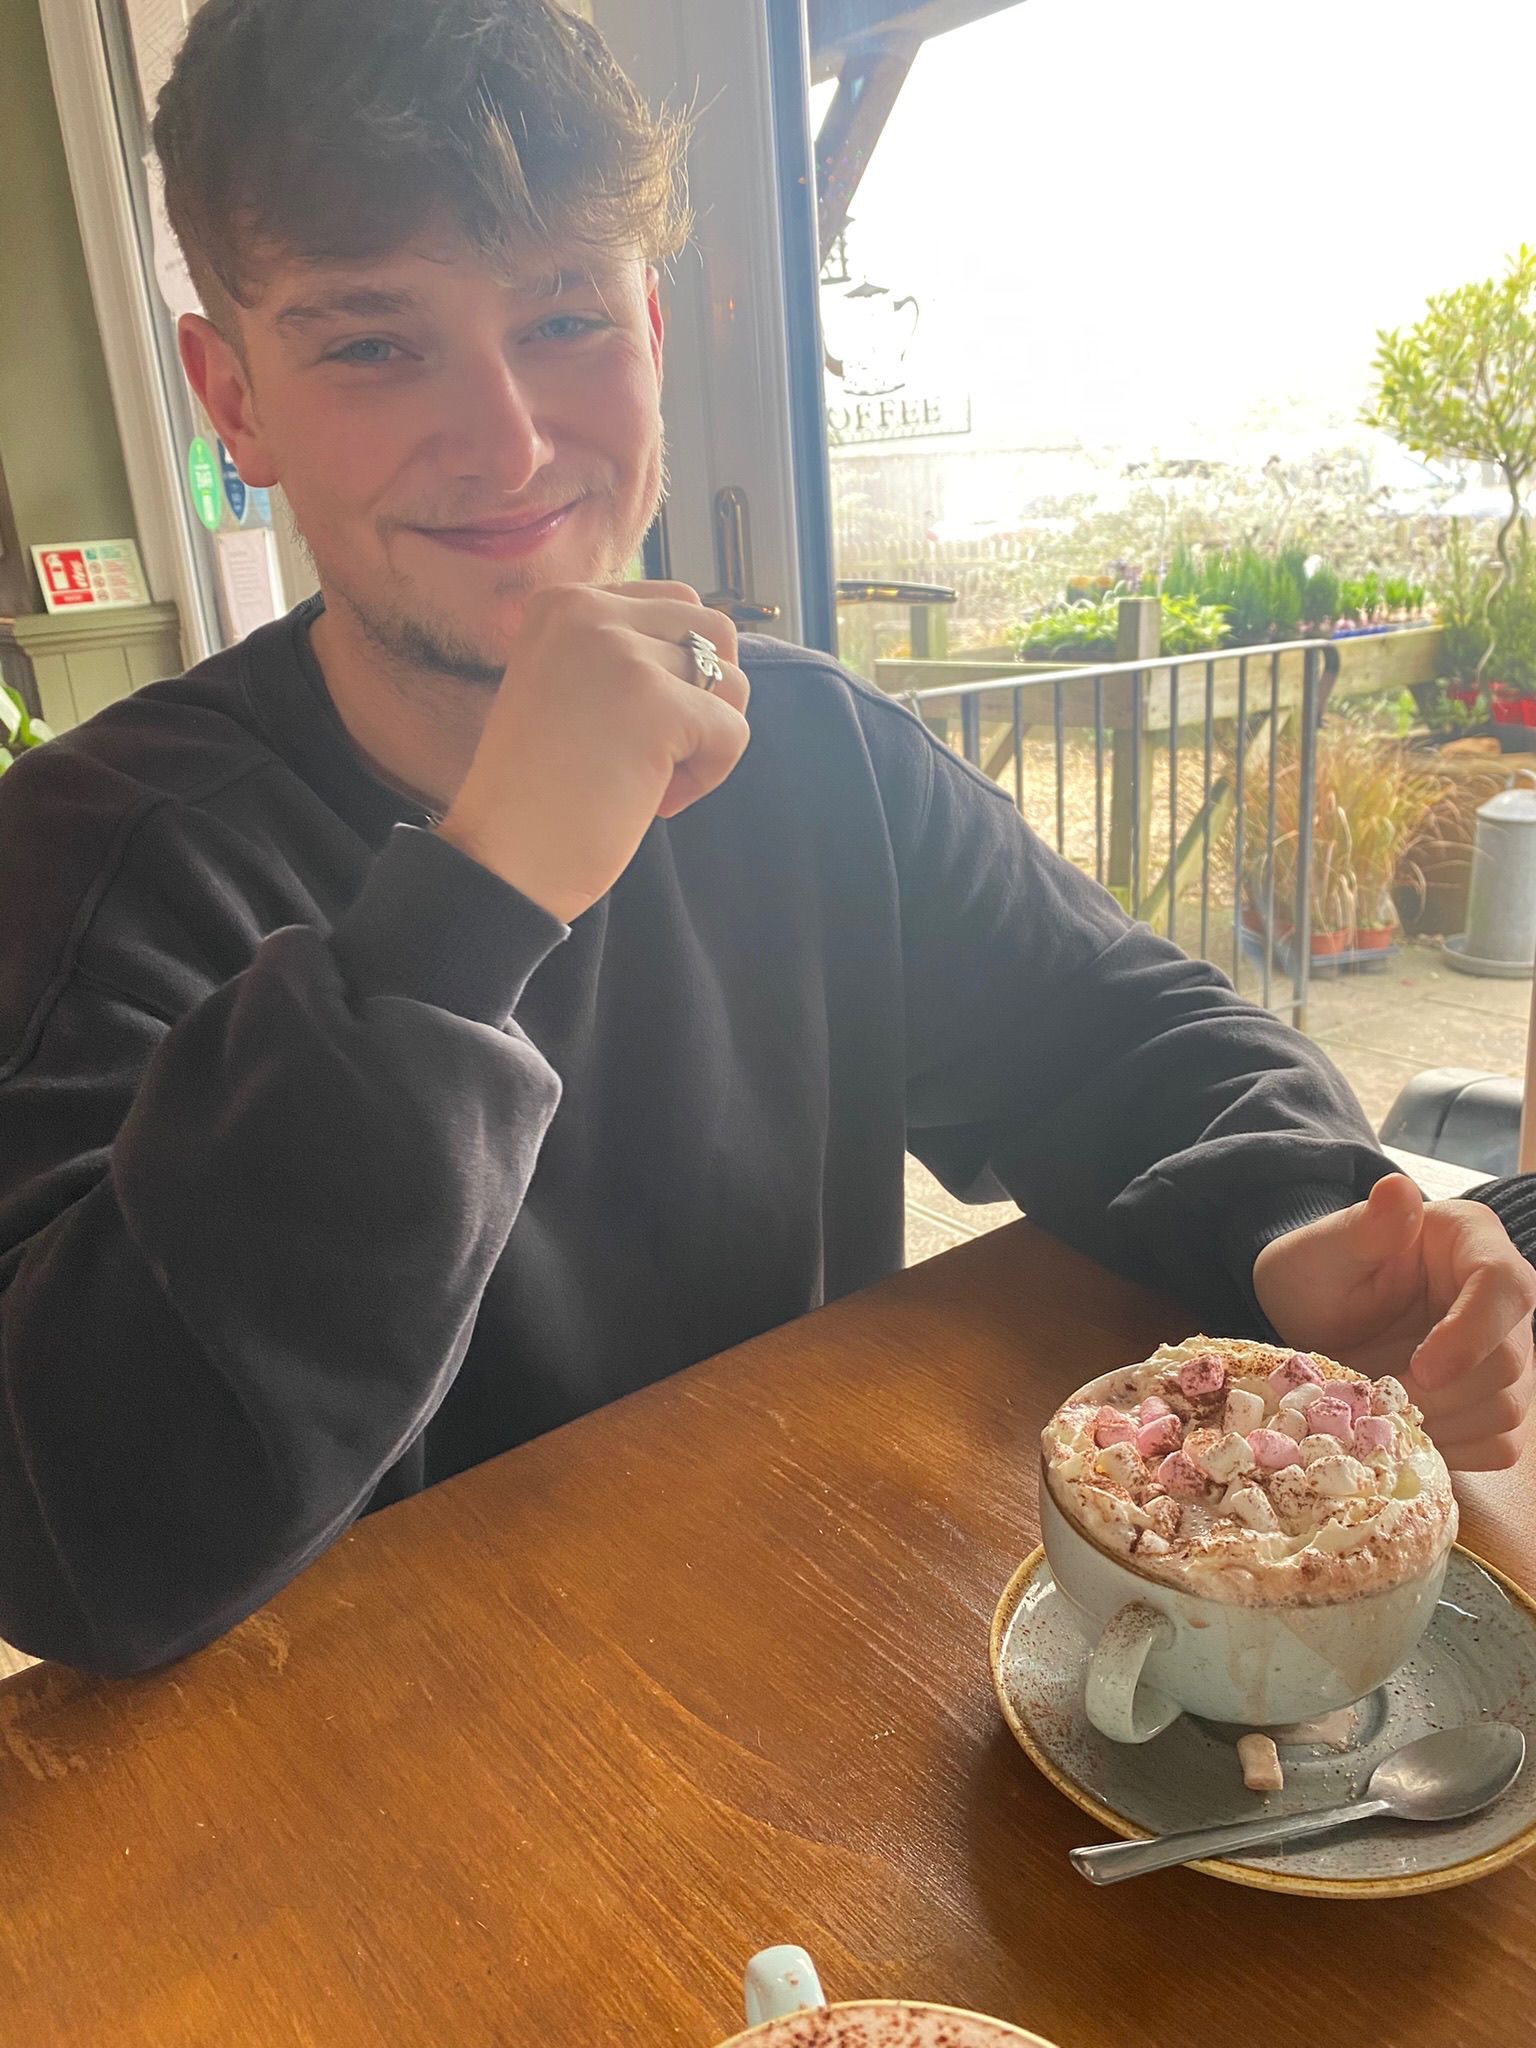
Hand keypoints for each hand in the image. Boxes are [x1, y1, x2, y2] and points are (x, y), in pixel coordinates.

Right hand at [437, 582, 748, 921]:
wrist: (503, 859)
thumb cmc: (540, 790)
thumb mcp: (573, 688)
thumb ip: (626, 653)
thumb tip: (716, 650)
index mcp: (563, 601)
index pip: (675, 603)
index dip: (677, 673)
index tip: (629, 727)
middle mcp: (588, 609)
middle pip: (714, 630)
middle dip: (708, 696)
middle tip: (660, 753)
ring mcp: (620, 652)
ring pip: (731, 681)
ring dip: (706, 740)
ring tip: (652, 780)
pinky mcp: (655, 703)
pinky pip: (733, 731)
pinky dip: (709, 776)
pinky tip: (656, 802)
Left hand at [1252, 1174, 1535, 1469]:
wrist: (1309, 1316)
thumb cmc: (1318, 1271)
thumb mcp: (1326, 1247)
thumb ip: (1364, 1227)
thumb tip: (1396, 1189)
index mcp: (1472, 1242)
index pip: (1505, 1288)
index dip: (1472, 1335)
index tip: (1422, 1370)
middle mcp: (1503, 1298)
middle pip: (1509, 1362)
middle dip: (1439, 1393)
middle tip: (1372, 1396)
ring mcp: (1505, 1352)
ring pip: (1507, 1409)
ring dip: (1439, 1424)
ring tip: (1377, 1410)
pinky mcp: (1494, 1400)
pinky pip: (1498, 1444)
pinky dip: (1449, 1449)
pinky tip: (1402, 1432)